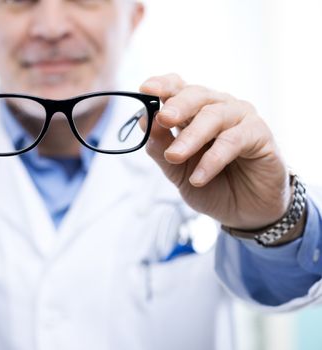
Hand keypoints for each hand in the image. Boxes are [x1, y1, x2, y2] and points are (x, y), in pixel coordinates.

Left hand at [140, 73, 290, 229]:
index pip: (178, 87)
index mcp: (194, 111)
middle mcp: (218, 107)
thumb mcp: (177, 170)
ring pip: (214, 116)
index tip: (146, 89)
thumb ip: (161, 147)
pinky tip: (198, 178)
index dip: (163, 85)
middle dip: (177, 106)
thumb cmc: (211, 185)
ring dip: (191, 136)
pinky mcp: (260, 134)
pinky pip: (233, 140)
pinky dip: (213, 159)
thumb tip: (145, 122)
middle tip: (163, 119)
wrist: (244, 211)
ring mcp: (240, 117)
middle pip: (196, 95)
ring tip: (174, 157)